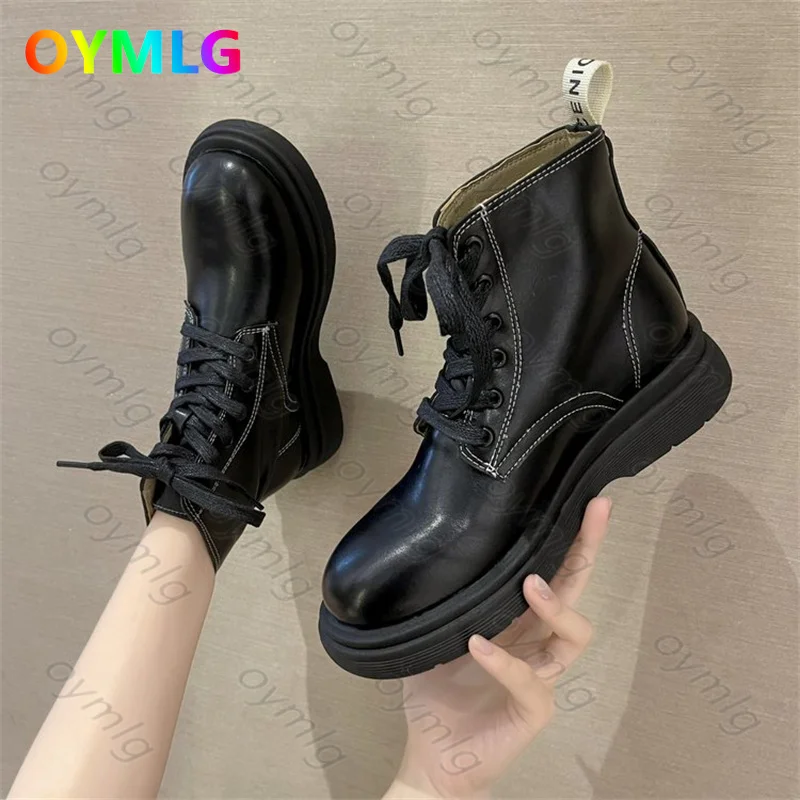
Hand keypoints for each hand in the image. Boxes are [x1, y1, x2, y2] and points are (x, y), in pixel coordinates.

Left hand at [384, 497, 610, 798]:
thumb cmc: (436, 693)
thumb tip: (438, 548)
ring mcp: (540, 676)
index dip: (571, 541)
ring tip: (530, 586)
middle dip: (586, 550)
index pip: (552, 574)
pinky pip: (530, 680)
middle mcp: (536, 642)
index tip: (587, 504)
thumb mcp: (437, 634)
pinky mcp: (533, 709)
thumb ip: (448, 600)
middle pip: (576, 592)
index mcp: (516, 620)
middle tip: (594, 513)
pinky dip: (504, 661)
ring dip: (555, 606)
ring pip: (573, 636)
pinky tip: (478, 645)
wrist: (431, 754)